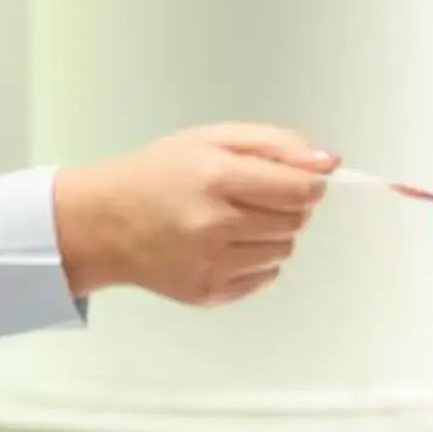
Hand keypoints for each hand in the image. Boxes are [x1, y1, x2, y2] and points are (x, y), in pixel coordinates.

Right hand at [54, 124, 334, 305]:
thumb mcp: (211, 138)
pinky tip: (223, 245)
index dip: (309, 183)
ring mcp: (211, 264)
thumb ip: (275, 144)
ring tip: (235, 220)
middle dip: (288, 206)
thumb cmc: (158, 173)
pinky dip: (255, 260)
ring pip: (284, 251)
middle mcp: (214, 224)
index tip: (295, 179)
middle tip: (254, 196)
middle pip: (296, 221)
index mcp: (216, 177)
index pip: (300, 189)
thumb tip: (329, 162)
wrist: (103, 223)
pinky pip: (264, 277)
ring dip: (273, 234)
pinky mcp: (208, 293)